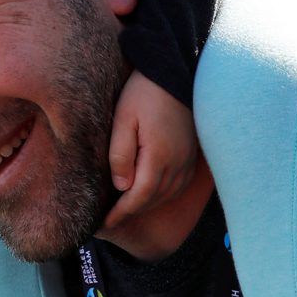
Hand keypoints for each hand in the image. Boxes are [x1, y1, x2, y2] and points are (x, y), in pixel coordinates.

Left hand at [102, 71, 197, 226]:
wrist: (175, 72)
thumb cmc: (145, 92)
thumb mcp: (124, 119)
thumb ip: (120, 154)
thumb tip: (121, 187)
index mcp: (159, 158)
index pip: (138, 197)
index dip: (120, 213)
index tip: (104, 223)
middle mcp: (177, 165)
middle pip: (152, 199)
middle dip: (131, 212)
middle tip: (109, 219)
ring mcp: (187, 160)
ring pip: (166, 195)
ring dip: (146, 204)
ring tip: (125, 209)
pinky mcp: (192, 154)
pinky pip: (177, 184)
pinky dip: (161, 193)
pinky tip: (148, 191)